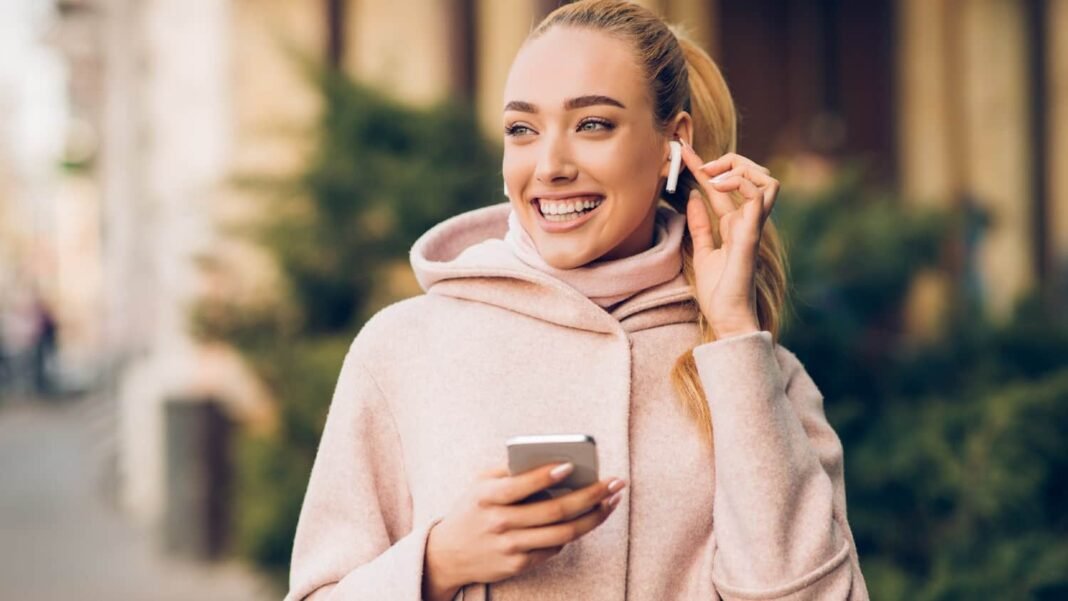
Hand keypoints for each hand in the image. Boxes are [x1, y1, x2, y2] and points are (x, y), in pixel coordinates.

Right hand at [423, 462, 624, 593]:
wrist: (447, 555)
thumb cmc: (471, 510)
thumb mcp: (480, 484)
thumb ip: (509, 472)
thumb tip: (552, 461)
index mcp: (487, 497)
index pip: (521, 485)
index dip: (547, 475)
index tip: (572, 465)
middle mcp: (499, 523)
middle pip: (555, 511)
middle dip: (591, 495)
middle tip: (615, 482)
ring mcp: (510, 547)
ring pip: (563, 533)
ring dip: (594, 517)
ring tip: (612, 501)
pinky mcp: (518, 565)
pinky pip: (555, 548)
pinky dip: (573, 533)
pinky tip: (586, 519)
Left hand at [678, 141, 778, 338]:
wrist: (727, 319)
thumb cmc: (718, 292)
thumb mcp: (702, 251)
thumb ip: (699, 224)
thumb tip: (692, 198)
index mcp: (736, 224)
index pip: (724, 186)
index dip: (705, 165)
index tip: (682, 150)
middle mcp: (748, 221)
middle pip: (754, 174)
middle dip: (729, 160)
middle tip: (699, 165)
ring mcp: (753, 226)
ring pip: (766, 179)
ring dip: (739, 168)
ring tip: (710, 174)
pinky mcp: (752, 234)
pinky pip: (757, 195)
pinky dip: (738, 182)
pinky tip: (716, 186)